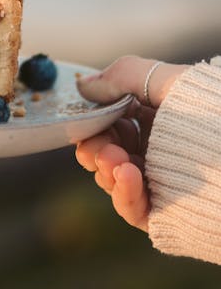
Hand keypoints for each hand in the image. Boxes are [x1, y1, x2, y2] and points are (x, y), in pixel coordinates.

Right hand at [74, 56, 186, 231]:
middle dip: (96, 148)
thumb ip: (122, 76)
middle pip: (106, 152)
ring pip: (113, 180)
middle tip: (96, 148)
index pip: (109, 122)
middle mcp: (155, 150)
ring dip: (107, 169)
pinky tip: (125, 175)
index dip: (92, 123)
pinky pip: (132, 208)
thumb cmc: (213, 110)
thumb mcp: (169, 81)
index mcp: (156, 119)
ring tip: (114, 160)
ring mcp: (158, 182)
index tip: (81, 122)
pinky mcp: (163, 211)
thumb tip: (84, 84)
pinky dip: (122, 193)